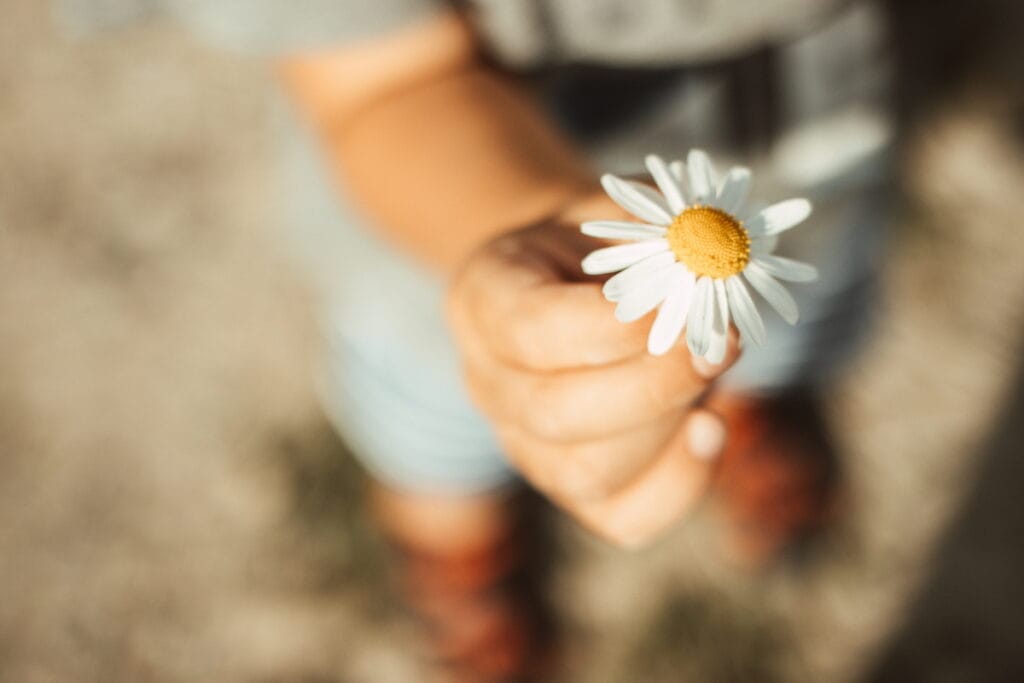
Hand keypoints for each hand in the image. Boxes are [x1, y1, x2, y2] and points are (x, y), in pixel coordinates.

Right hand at [447, 209, 739, 546]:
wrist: (581, 283)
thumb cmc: (606, 244)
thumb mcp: (624, 211)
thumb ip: (662, 233)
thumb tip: (717, 268)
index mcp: (483, 298)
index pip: (531, 331)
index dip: (615, 326)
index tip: (687, 296)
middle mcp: (488, 382)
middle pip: (553, 414)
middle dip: (654, 384)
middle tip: (718, 344)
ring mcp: (523, 444)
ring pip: (585, 472)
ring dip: (669, 426)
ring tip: (711, 370)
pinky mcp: (571, 487)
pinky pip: (621, 518)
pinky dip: (678, 484)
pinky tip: (710, 429)